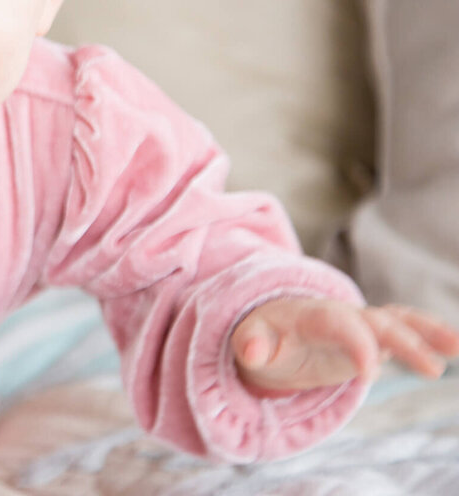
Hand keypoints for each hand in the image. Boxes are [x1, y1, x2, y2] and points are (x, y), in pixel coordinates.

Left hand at [230, 299, 458, 395]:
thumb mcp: (249, 340)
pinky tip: (455, 345)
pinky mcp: (371, 336)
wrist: (269, 330)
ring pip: (396, 320)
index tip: (369, 373)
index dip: (354, 343)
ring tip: (457, 345)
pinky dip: (429, 334)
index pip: (336, 322)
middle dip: (402, 341)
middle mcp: (339, 313)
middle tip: (430, 369)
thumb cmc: (260, 336)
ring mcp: (358, 323)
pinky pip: (404, 330)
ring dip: (427, 331)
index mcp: (308, 313)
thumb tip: (251, 351)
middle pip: (374, 321)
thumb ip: (250, 343)